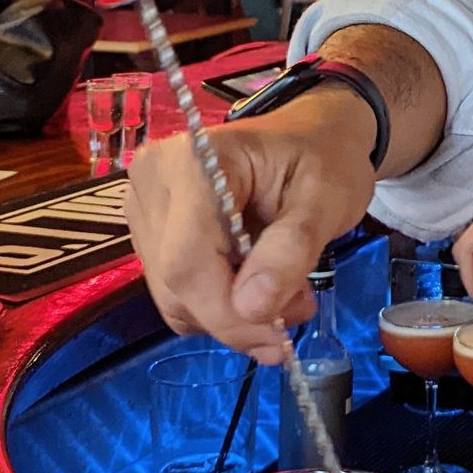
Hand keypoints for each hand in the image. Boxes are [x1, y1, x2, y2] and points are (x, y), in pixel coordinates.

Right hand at [126, 89, 380, 362]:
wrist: (314, 136)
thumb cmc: (325, 158)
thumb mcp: (328, 199)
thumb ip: (291, 250)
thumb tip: (250, 309)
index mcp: (193, 161)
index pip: (188, 260)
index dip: (228, 311)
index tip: (281, 336)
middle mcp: (152, 180)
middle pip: (176, 282)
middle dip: (237, 317)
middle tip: (298, 311)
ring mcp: (145, 207)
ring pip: (173, 296)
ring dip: (230, 315)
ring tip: (286, 293)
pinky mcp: (150, 232)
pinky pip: (175, 292)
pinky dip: (217, 305)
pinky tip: (257, 287)